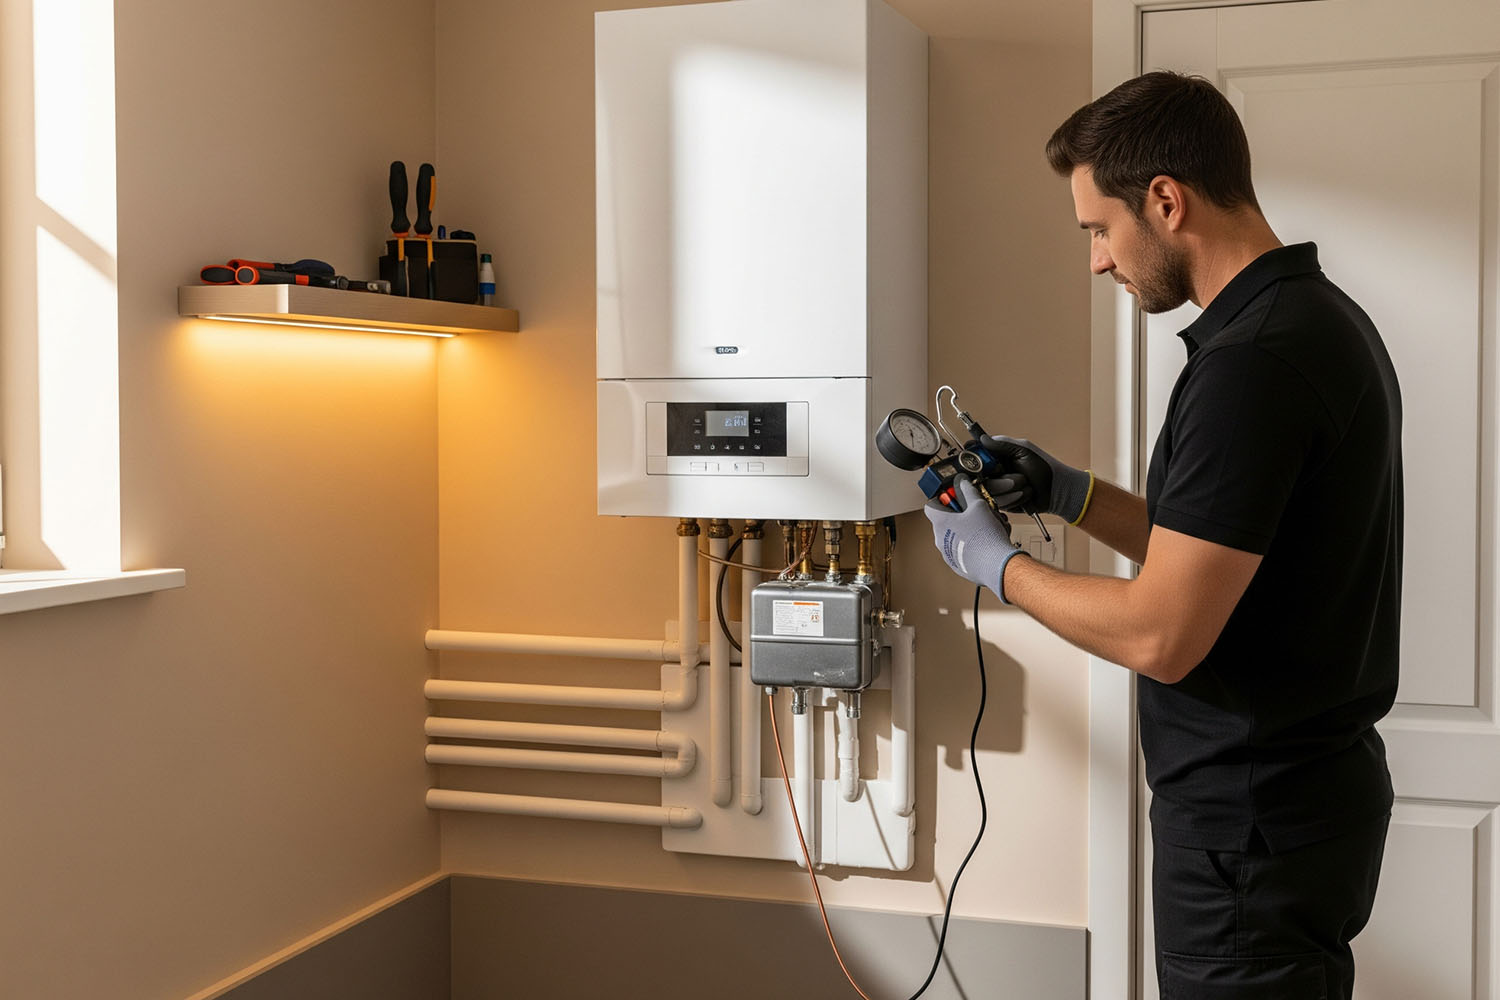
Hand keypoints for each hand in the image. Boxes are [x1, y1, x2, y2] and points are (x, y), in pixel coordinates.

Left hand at [924, 477, 1027, 603]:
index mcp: (940, 523)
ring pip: (957, 535)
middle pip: (947, 520)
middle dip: (963, 514)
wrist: (995, 565)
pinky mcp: (959, 565)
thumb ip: (968, 491)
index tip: (955, 497)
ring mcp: (948, 554)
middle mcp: (940, 539)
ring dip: (971, 529)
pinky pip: (963, 550)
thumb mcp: (978, 505)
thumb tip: (963, 482)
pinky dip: (974, 544)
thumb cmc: (984, 537)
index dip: (943, 498)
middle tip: (978, 512)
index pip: (931, 505)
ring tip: (989, 526)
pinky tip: (989, 540)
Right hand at [979, 434, 1093, 525]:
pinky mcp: (1001, 502)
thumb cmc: (1044, 466)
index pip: (974, 454)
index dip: (975, 459)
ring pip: (989, 490)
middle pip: (977, 476)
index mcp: (996, 455)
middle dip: (999, 480)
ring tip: (1026, 485)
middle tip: (1018, 478)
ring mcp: (995, 487)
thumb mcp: (1024, 450)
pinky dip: (1015, 498)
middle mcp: (993, 470)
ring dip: (1010, 489)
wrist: (1057, 490)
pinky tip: (1026, 494)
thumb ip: (1002, 444)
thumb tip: (981, 438)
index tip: (987, 464)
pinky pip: (998, 502)